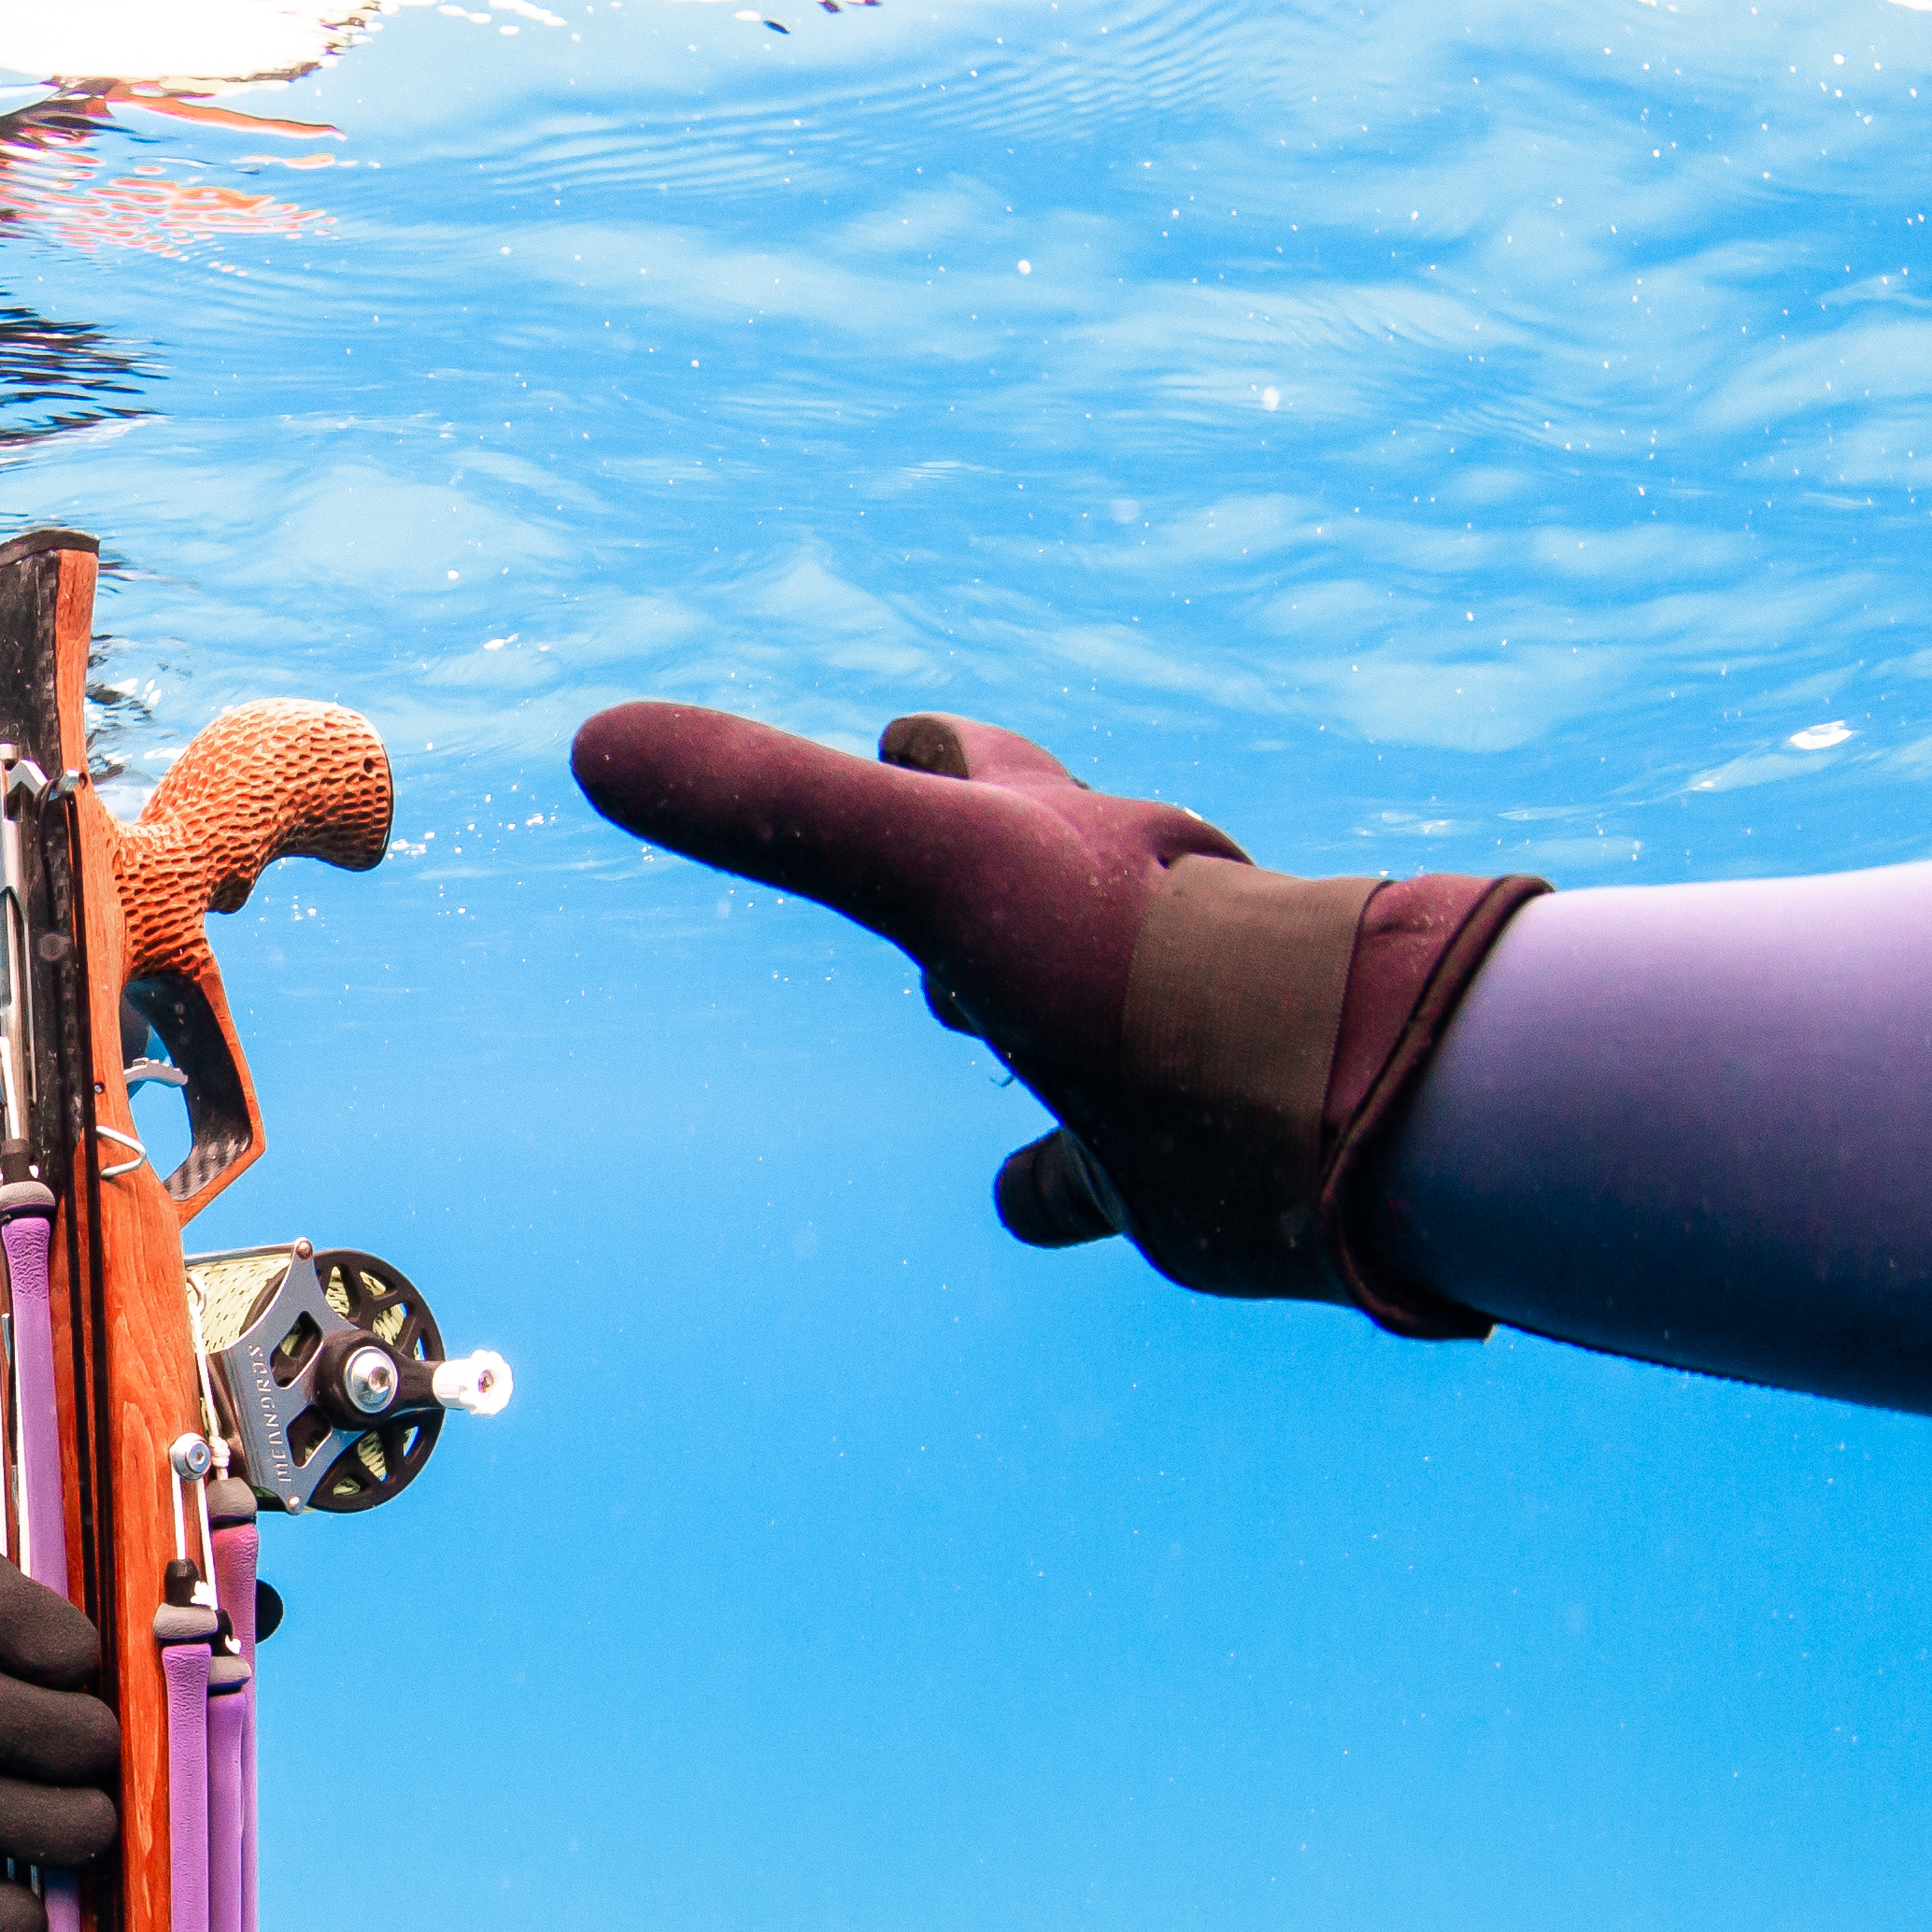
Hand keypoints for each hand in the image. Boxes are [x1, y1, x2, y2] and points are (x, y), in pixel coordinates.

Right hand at [0, 1520, 119, 1931]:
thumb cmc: (6, 1605)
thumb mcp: (44, 1554)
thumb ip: (133, 1562)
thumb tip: (236, 1578)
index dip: (21, 1626)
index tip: (85, 1654)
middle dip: (31, 1731)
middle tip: (104, 1747)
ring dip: (19, 1820)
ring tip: (98, 1826)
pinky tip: (37, 1917)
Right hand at [568, 704, 1545, 1331]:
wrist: (1341, 1107)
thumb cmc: (1145, 963)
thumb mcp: (935, 863)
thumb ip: (769, 804)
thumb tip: (590, 736)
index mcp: (1056, 839)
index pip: (972, 760)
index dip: (928, 751)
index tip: (898, 742)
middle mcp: (1113, 925)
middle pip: (1036, 869)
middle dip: (978, 870)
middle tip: (922, 884)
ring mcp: (1151, 1041)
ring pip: (1078, 1015)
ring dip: (1028, 1014)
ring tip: (975, 1021)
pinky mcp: (1177, 1164)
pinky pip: (1105, 1173)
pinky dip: (1063, 1178)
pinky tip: (1035, 1196)